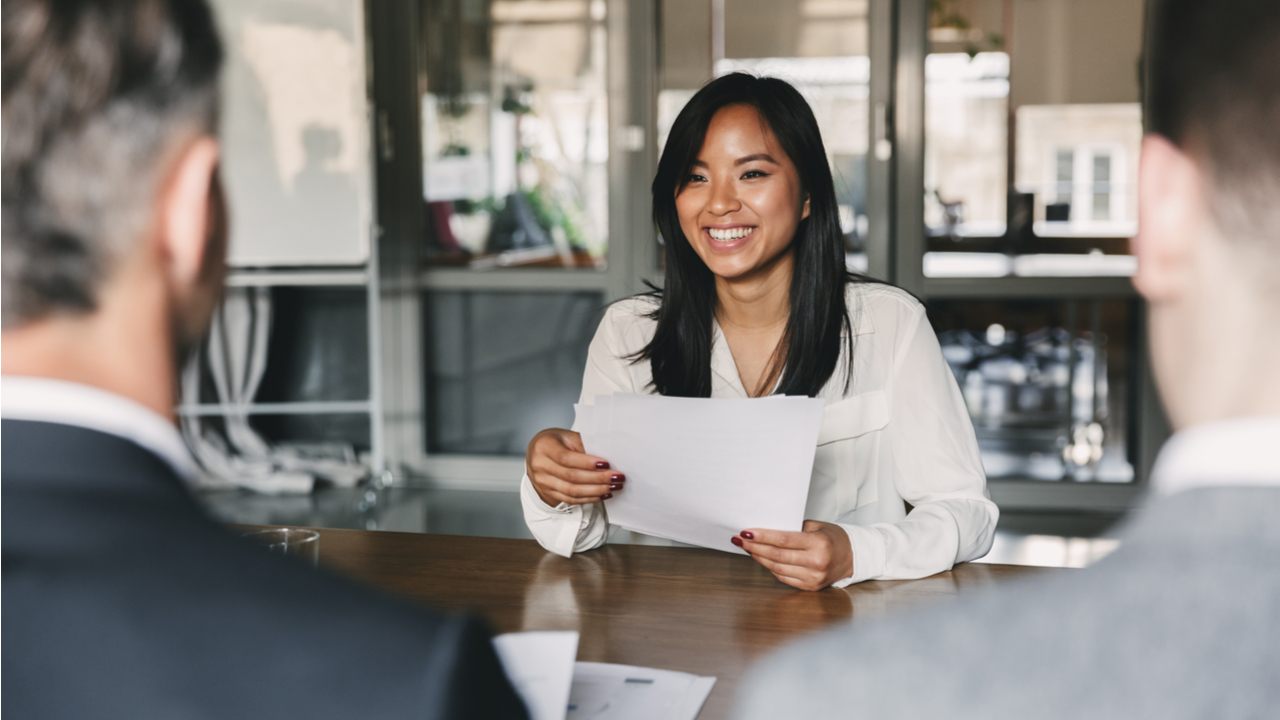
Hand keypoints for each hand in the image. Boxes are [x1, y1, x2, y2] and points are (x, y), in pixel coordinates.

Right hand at [526, 428, 623, 507]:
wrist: (537, 453)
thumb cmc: (556, 442)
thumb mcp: (567, 436)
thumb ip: (584, 445)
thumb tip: (608, 456)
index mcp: (544, 446)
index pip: (566, 458)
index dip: (586, 463)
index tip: (606, 464)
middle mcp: (540, 465)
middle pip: (571, 476)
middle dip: (598, 478)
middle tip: (617, 477)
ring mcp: (543, 482)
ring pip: (572, 491)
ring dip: (597, 490)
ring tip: (614, 486)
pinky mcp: (549, 493)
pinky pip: (571, 499)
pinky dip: (590, 498)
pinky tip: (603, 494)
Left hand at [732, 521, 852, 590]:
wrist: (854, 557)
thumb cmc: (834, 537)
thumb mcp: (817, 526)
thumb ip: (793, 528)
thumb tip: (765, 529)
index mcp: (819, 544)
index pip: (784, 540)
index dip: (762, 537)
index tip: (746, 532)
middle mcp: (816, 563)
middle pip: (777, 556)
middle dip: (755, 548)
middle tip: (740, 540)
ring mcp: (813, 578)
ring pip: (777, 568)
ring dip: (759, 558)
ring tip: (748, 548)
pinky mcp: (810, 587)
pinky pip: (784, 577)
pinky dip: (771, 568)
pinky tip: (763, 559)